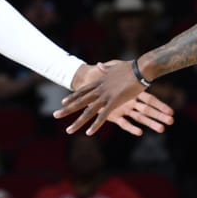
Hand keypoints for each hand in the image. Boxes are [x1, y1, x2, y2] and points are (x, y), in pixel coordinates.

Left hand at [55, 61, 174, 135]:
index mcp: (100, 81)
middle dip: (67, 109)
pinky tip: (88, 133)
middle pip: (80, 101)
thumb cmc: (131, 67)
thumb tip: (99, 65)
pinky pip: (102, 116)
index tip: (63, 102)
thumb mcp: (115, 66)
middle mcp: (99, 89)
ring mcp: (105, 96)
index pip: (82, 91)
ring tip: (68, 130)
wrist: (141, 68)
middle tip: (55, 115)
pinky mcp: (114, 101)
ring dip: (78, 122)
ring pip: (88, 111)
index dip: (72, 97)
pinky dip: (95, 125)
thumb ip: (106, 68)